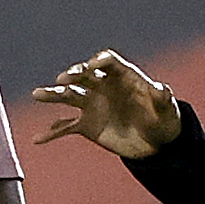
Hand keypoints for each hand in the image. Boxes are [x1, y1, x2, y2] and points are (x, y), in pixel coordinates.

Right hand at [30, 49, 180, 157]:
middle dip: (73, 75)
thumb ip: (163, 99)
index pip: (109, 62)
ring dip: (53, 95)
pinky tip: (38, 139)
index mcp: (123, 77)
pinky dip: (52, 133)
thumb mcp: (167, 111)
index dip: (101, 60)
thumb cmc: (164, 120)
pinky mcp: (87, 125)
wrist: (155, 142)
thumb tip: (163, 88)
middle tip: (62, 80)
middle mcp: (103, 87)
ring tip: (37, 95)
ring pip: (69, 96)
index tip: (94, 64)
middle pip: (84, 75)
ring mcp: (92, 105)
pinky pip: (66, 127)